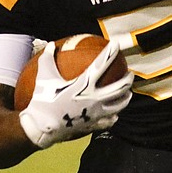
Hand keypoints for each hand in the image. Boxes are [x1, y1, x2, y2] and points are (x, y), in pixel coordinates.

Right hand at [19, 40, 133, 148]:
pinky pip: (109, 121)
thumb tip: (49, 45)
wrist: (41, 128)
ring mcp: (96, 113)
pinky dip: (113, 117)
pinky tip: (115, 116)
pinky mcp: (94, 125)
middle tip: (130, 74)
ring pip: (119, 104)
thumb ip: (47, 59)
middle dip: (128, 79)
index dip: (111, 53)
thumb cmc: (42, 100)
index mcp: (84, 84)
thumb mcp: (43, 77)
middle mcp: (94, 97)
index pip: (101, 64)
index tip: (117, 44)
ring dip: (126, 97)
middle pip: (119, 87)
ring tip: (128, 93)